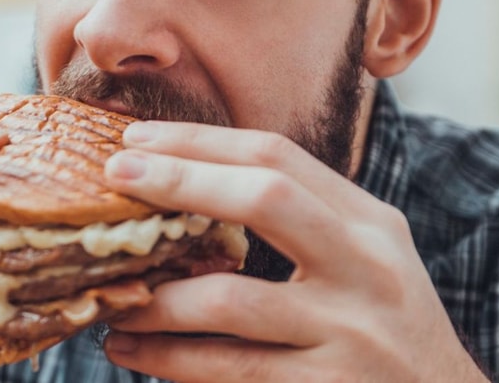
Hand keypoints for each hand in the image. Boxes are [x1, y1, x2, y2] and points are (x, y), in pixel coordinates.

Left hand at [101, 121, 487, 382]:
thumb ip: (301, 222)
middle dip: (180, 180)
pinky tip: (131, 350)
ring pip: (229, 299)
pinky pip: (229, 370)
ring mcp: (350, 333)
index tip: (138, 139)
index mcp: (371, 224)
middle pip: (265, 198)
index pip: (278, 156)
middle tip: (115, 176)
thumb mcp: (366, 260)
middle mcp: (367, 268)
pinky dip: (168, 359)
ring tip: (112, 298)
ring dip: (155, 297)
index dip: (200, 141)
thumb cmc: (387, 329)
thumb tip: (187, 186)